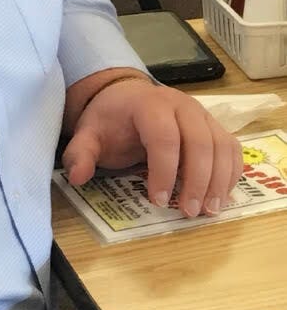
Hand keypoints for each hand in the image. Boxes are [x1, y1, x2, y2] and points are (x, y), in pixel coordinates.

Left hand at [61, 79, 243, 217]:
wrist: (127, 97)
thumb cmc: (111, 119)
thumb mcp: (90, 133)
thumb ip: (81, 153)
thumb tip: (77, 177)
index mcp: (149, 104)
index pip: (163, 137)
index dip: (164, 171)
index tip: (158, 200)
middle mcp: (181, 105)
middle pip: (200, 142)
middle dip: (198, 180)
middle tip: (189, 212)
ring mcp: (202, 114)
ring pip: (221, 145)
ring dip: (219, 180)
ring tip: (209, 210)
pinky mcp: (214, 125)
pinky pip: (231, 148)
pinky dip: (231, 173)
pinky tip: (221, 196)